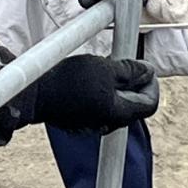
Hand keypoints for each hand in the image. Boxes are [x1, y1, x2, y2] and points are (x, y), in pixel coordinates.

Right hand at [0, 53, 159, 142]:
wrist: (34, 94)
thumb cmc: (68, 80)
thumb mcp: (104, 67)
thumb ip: (130, 71)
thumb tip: (148, 71)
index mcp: (118, 113)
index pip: (150, 104)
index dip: (152, 85)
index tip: (145, 68)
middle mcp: (108, 123)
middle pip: (133, 105)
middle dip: (135, 83)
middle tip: (125, 63)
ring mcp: (92, 124)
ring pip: (115, 105)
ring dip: (117, 86)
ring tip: (106, 66)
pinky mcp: (79, 120)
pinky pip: (99, 106)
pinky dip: (102, 92)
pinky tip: (91, 77)